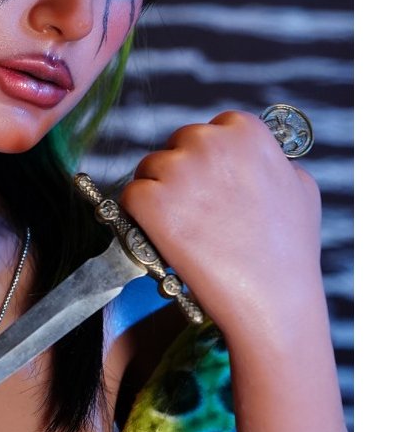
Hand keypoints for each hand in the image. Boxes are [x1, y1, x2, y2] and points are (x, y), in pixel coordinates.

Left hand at [117, 111, 323, 343]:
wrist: (272, 301)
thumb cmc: (290, 252)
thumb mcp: (301, 190)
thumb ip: (273, 164)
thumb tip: (255, 160)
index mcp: (245, 130)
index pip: (208, 133)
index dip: (206, 165)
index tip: (211, 191)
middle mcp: (208, 141)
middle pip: (174, 148)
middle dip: (178, 178)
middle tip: (194, 216)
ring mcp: (177, 170)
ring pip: (149, 171)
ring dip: (158, 198)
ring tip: (184, 233)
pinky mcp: (150, 201)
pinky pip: (130, 198)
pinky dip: (138, 219)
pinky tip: (160, 239)